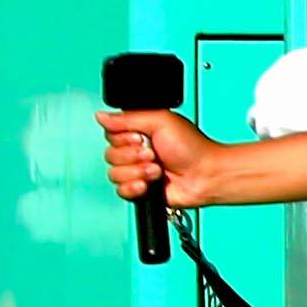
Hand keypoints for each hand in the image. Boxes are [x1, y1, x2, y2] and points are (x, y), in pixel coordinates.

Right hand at [98, 109, 222, 205]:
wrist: (205, 175)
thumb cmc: (192, 147)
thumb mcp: (160, 120)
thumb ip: (127, 118)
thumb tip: (101, 115)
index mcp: (137, 132)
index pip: (110, 134)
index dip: (123, 138)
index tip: (141, 138)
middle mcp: (135, 152)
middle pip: (110, 154)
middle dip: (133, 156)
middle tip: (154, 154)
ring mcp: (136, 172)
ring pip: (114, 173)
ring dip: (137, 172)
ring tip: (157, 170)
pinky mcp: (139, 191)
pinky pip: (120, 191)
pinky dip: (134, 187)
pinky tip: (149, 184)